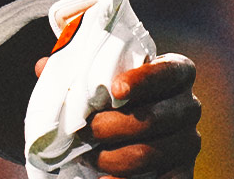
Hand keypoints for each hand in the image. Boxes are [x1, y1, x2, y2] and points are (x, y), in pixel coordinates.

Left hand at [85, 54, 200, 178]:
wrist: (130, 131)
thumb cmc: (114, 96)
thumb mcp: (102, 76)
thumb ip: (76, 69)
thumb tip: (43, 66)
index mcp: (176, 72)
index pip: (168, 72)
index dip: (143, 80)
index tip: (115, 90)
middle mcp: (189, 105)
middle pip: (151, 119)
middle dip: (110, 127)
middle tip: (85, 132)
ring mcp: (189, 141)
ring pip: (148, 154)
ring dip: (111, 158)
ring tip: (90, 156)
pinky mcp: (184, 170)